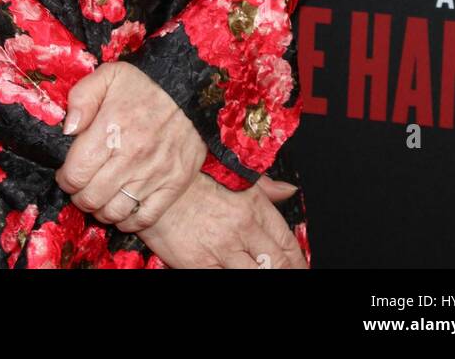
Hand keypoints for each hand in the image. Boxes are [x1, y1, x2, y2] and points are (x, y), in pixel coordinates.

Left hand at [54, 61, 206, 231]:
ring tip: (99, 196)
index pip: (76, 173)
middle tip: (81, 186)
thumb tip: (68, 130)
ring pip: (114, 212)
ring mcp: (154, 174)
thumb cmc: (145, 86)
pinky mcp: (173, 186)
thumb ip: (82, 98)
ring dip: (100, 209)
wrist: (191, 93)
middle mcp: (133, 156)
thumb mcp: (109, 76)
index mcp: (113, 129)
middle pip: (91, 197)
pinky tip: (121, 207)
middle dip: (79, 195)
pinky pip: (143, 219)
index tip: (67, 172)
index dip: (65, 178)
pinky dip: (127, 221)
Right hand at [135, 170, 308, 268]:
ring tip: (264, 273)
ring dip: (265, 276)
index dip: (298, 261)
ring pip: (257, 275)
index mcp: (253, 206)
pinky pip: (226, 280)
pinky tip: (237, 273)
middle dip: (287, 273)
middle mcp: (241, 229)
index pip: (287, 243)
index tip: (300, 267)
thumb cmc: (194, 180)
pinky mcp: (200, 266)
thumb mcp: (233, 175)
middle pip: (277, 264)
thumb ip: (265, 187)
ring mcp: (222, 250)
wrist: (154, 189)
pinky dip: (236, 279)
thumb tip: (289, 191)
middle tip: (290, 275)